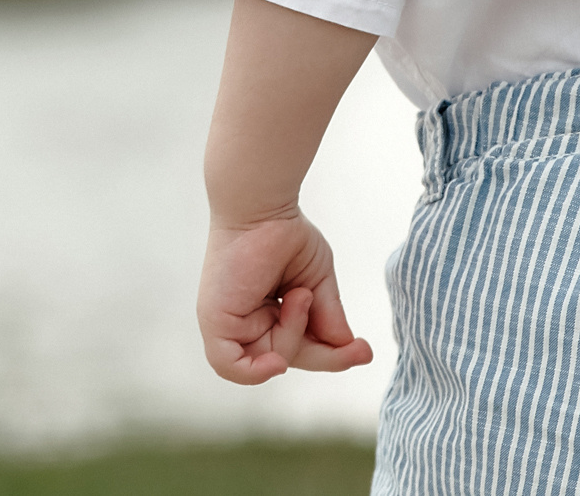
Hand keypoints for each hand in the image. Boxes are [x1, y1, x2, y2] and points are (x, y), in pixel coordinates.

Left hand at [198, 209, 373, 383]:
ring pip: (269, 358)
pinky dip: (255, 372)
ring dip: (293, 336)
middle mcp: (249, 322)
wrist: (262, 207)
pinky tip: (277, 363)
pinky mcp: (215, 322)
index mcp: (270, 314)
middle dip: (325, 354)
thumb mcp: (316, 280)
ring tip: (299, 296)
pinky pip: (230, 366)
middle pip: (290, 356)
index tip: (364, 352)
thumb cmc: (284, 233)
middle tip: (358, 351)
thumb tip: (346, 347)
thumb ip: (328, 316)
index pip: (302, 346)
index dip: (332, 355)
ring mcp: (231, 324)